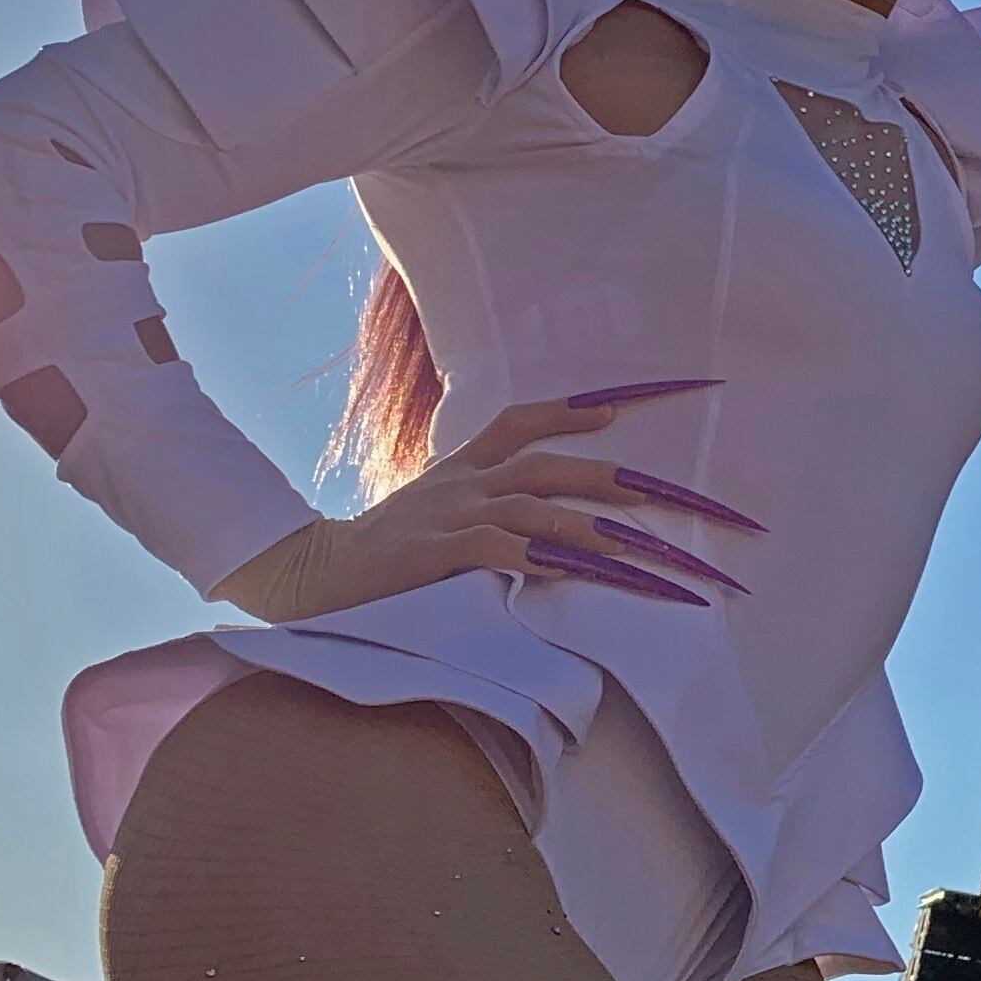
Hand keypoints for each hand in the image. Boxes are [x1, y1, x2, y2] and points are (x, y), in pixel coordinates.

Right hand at [204, 395, 756, 621]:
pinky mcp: (435, 554)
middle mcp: (464, 482)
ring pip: (537, 508)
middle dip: (616, 478)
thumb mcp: (435, 518)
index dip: (580, 407)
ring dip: (595, 527)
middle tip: (673, 495)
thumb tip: (551, 527)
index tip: (634, 402)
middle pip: (551, 465)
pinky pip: (501, 549)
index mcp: (465, 466)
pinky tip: (576, 568)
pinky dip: (541, 557)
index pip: (527, 418)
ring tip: (646, 546)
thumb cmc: (382, 558)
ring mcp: (450, 515)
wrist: (307, 578)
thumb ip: (488, 511)